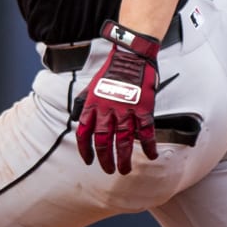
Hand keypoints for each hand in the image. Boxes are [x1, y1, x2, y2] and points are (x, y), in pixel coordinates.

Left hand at [76, 22, 160, 174]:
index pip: (84, 133)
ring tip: (125, 169)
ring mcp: (126, 110)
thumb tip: (75, 118)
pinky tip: (151, 155)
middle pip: (104, 142)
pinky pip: (146, 132)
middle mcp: (107, 110)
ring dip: (124, 159)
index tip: (89, 161)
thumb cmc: (112, 70)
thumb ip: (83, 103)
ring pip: (124, 141)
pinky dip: (149, 146)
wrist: (131, 56)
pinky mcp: (143, 108)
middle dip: (105, 160)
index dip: (85, 150)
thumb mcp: (91, 86)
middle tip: (109, 170)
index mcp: (93, 105)